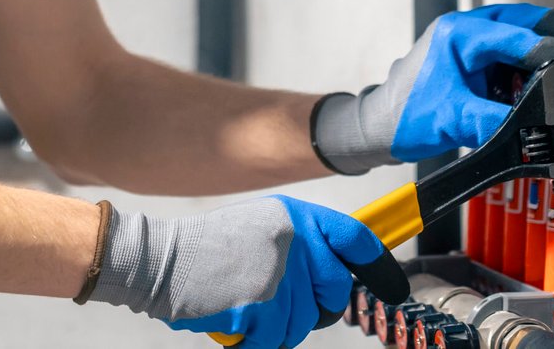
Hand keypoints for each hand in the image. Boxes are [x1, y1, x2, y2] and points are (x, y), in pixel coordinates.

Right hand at [90, 197, 392, 348]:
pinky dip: (255, 340)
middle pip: (335, 292)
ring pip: (304, 322)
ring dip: (277, 326)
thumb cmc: (206, 251)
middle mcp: (295, 239)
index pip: (354, 238)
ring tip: (244, 303)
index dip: (379, 266)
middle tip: (275, 301)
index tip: (395, 289)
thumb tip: (337, 275)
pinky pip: (275, 340)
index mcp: (296, 216)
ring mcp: (280, 272)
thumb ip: (299, 245)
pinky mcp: (263, 305)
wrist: (159, 260)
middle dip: (312, 307)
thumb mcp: (261, 230)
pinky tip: (235, 319)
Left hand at [312, 4, 553, 172]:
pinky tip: (547, 80)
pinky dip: (532, 63)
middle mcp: (467, 28)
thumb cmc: (404, 117)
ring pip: (522, 34)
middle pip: (526, 23)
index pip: (519, 35)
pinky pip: (513, 51)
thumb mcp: (454, 121)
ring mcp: (471, 40)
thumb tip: (534, 128)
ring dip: (546, 49)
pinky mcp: (475, 56)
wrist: (379, 127)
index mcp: (459, 32)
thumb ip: (496, 121)